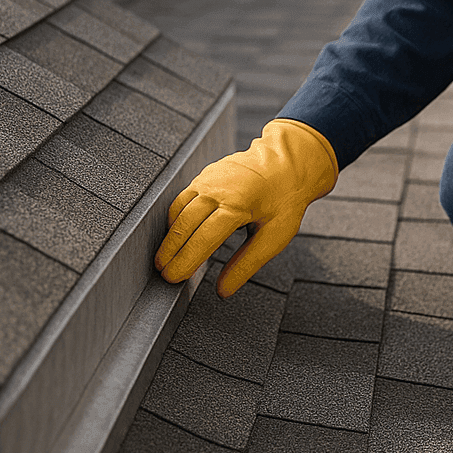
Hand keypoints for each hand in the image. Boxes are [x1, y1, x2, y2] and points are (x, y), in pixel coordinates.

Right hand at [155, 118, 336, 296]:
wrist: (289, 163)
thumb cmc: (285, 199)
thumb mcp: (275, 236)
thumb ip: (247, 264)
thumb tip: (224, 290)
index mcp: (237, 204)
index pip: (202, 238)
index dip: (185, 261)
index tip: (174, 278)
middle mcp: (218, 189)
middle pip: (184, 225)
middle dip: (170, 252)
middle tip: (164, 274)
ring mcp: (208, 178)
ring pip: (179, 211)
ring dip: (169, 236)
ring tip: (165, 259)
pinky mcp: (205, 175)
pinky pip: (182, 198)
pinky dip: (175, 218)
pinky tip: (176, 234)